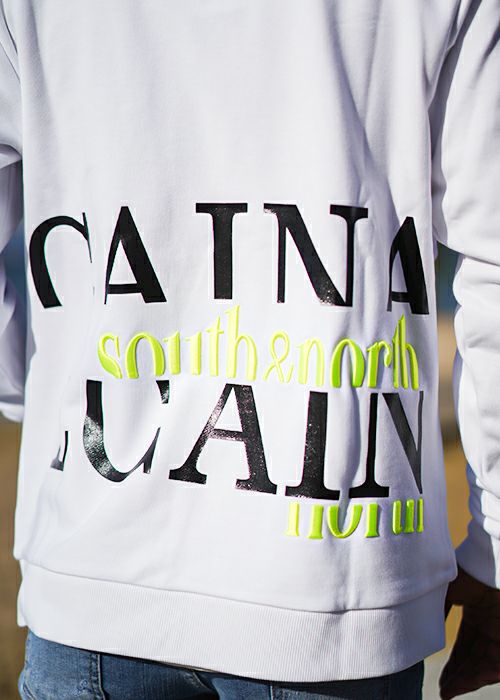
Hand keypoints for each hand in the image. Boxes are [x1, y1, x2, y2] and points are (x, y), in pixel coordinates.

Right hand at [439, 565, 499, 698]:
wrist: (493, 565)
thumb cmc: (471, 572)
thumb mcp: (444, 588)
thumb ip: (432, 606)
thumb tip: (414, 622)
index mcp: (476, 613)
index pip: (463, 643)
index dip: (452, 659)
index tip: (439, 672)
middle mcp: (488, 628)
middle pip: (471, 658)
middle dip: (456, 675)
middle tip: (441, 689)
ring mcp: (499, 637)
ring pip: (480, 667)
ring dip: (464, 681)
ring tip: (446, 692)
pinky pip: (495, 668)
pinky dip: (479, 679)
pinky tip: (461, 687)